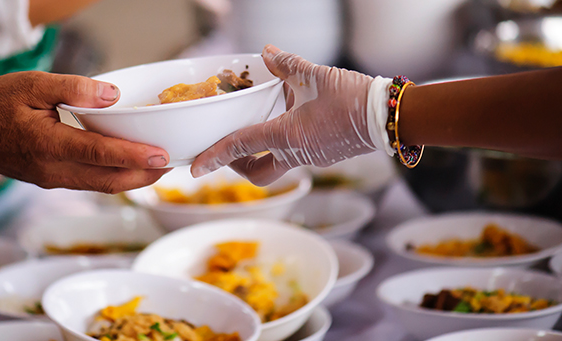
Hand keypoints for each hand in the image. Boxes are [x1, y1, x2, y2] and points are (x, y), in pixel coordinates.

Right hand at [0, 71, 170, 192]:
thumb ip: (73, 89)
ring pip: (101, 186)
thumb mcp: (30, 84)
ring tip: (158, 168)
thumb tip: (111, 96)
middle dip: (144, 176)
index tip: (163, 156)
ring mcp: (53, 180)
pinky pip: (90, 183)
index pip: (100, 153)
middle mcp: (53, 169)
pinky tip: (129, 167)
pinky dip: (115, 178)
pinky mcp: (53, 181)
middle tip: (172, 164)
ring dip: (132, 180)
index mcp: (47, 144)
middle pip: (108, 180)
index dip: (134, 156)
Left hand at [191, 45, 379, 185]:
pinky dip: (285, 144)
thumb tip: (267, 53)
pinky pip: (296, 156)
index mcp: (286, 135)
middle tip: (232, 149)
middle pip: (257, 174)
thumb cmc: (354, 98)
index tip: (194, 168)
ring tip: (260, 127)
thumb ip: (287, 64)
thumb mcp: (315, 75)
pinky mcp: (324, 157)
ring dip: (263, 153)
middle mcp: (295, 154)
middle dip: (239, 166)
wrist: (390, 117)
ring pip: (277, 166)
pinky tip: (291, 121)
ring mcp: (311, 159)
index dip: (213, 157)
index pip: (239, 147)